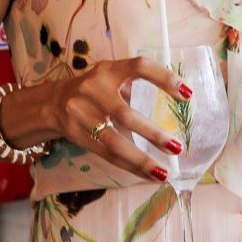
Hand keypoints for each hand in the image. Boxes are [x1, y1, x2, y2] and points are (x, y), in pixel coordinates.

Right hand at [39, 56, 188, 181]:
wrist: (53, 102)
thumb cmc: (95, 89)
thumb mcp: (111, 77)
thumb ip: (134, 87)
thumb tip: (177, 102)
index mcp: (109, 70)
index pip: (139, 67)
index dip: (163, 78)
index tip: (187, 95)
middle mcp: (94, 89)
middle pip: (124, 114)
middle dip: (152, 133)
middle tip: (177, 147)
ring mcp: (82, 113)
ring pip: (113, 141)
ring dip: (140, 160)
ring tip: (163, 172)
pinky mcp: (76, 134)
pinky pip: (105, 154)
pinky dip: (128, 166)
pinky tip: (146, 175)